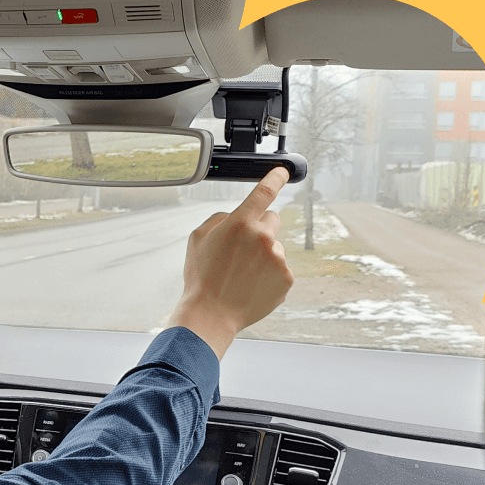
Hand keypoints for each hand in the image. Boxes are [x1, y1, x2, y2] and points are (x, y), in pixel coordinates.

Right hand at [169, 167, 293, 358]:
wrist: (211, 313)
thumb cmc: (202, 277)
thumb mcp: (197, 239)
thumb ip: (220, 219)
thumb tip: (235, 216)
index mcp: (240, 223)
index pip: (264, 192)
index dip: (275, 178)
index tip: (283, 171)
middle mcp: (263, 237)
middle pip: (272, 220)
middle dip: (259, 229)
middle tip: (242, 249)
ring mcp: (277, 259)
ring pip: (274, 248)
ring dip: (262, 256)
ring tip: (242, 275)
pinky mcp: (286, 278)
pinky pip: (280, 269)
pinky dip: (268, 275)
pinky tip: (251, 286)